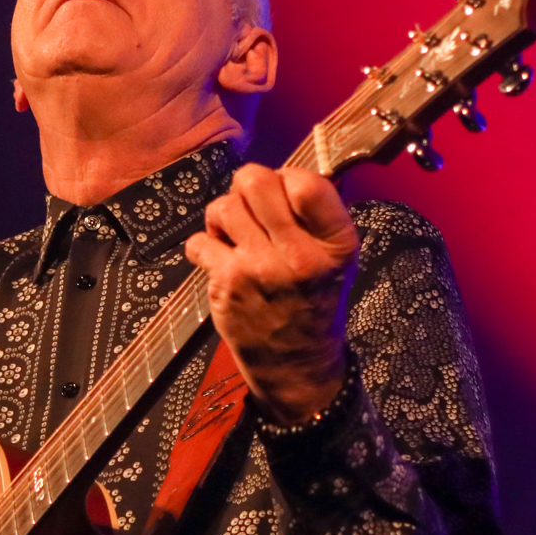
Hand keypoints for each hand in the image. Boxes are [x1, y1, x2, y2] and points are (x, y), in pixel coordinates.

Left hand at [183, 163, 358, 424]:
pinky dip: (204, 247)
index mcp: (335, 243)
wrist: (297, 362)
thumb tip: (284, 172)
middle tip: (252, 205)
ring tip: (237, 235)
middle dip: (248, 187)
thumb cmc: (315, 301)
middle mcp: (299, 255)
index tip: (285, 194)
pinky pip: (198, 241)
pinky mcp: (226, 284)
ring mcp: (258, 270)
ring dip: (225, 215)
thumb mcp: (337, 258)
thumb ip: (317, 215)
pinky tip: (221, 260)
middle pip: (256, 183)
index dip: (287, 178)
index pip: (306, 182)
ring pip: (222, 207)